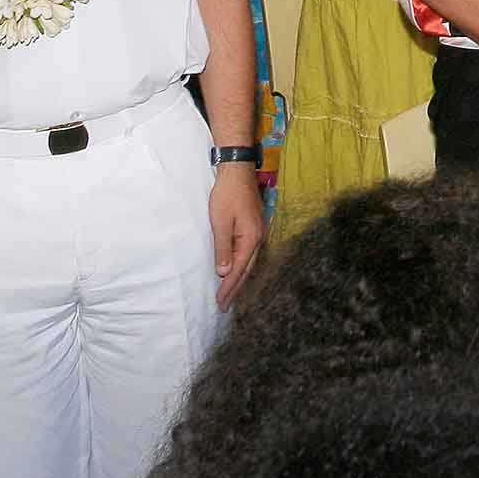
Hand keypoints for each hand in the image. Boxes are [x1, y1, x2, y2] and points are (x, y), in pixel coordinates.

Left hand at [209, 164, 263, 306]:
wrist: (238, 172)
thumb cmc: (227, 195)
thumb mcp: (220, 222)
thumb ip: (222, 248)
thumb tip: (224, 272)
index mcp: (250, 239)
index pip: (238, 270)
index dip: (228, 287)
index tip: (220, 302)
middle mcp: (258, 239)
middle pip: (246, 270)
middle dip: (235, 288)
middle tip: (224, 305)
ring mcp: (258, 233)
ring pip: (249, 263)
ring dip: (239, 279)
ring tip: (230, 293)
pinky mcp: (255, 228)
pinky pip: (249, 254)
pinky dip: (242, 266)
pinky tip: (238, 270)